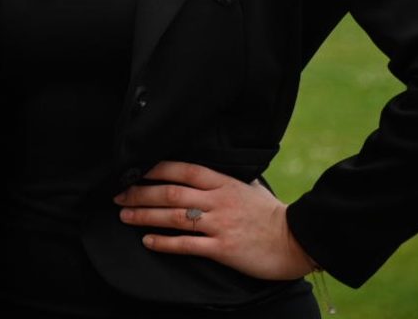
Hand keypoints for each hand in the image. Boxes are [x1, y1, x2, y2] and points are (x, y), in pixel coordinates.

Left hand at [113, 161, 316, 280]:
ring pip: (174, 216)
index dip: (154, 169)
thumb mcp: (250, 186)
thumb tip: (211, 168)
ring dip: (145, 215)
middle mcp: (218, 200)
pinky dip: (164, 242)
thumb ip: (227, 178)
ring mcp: (219, 224)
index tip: (132, 171)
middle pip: (170, 192)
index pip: (182, 169)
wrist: (298, 240)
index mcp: (223, 182)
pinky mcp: (223, 248)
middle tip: (118, 196)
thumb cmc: (273, 214)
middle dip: (140, 193)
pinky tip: (148, 241)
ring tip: (125, 216)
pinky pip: (187, 244)